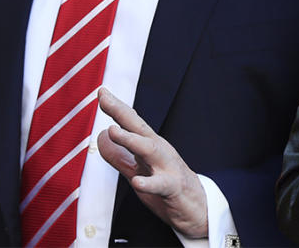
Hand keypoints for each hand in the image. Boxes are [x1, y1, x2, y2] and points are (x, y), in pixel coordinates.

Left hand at [96, 87, 208, 238]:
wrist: (197, 208)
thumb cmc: (168, 185)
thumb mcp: (138, 170)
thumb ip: (119, 155)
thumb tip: (100, 136)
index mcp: (149, 145)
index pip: (131, 123)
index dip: (115, 107)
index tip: (101, 91)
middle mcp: (159, 151)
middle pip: (138, 128)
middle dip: (121, 113)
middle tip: (104, 99)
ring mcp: (167, 167)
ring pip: (149, 150)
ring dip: (131, 139)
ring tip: (113, 131)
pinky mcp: (173, 187)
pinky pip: (161, 184)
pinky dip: (149, 183)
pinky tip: (137, 182)